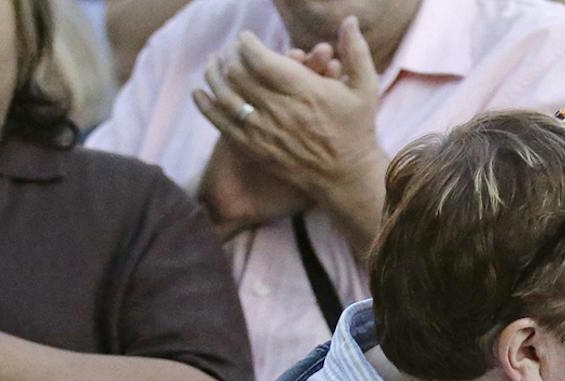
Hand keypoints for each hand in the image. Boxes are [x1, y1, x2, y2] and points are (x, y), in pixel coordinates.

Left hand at [193, 19, 384, 227]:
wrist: (347, 176)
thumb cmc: (356, 129)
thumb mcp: (365, 88)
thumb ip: (357, 51)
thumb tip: (349, 20)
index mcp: (304, 91)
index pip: (260, 58)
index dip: (246, 43)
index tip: (246, 37)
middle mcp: (281, 110)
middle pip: (238, 73)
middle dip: (229, 55)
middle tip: (229, 49)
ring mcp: (265, 131)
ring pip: (225, 95)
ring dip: (213, 75)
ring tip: (212, 64)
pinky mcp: (255, 149)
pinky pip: (221, 124)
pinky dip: (206, 106)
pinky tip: (199, 92)